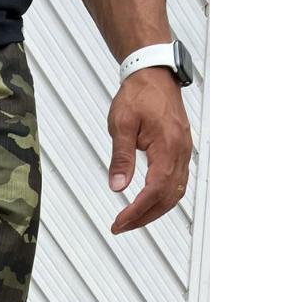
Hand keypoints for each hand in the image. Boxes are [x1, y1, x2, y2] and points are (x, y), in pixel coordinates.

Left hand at [107, 68, 192, 233]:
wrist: (154, 74)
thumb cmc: (138, 95)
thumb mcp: (121, 125)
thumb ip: (120, 158)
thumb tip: (117, 187)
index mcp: (168, 146)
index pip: (155, 190)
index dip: (138, 211)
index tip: (120, 222)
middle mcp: (181, 151)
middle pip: (168, 197)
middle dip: (144, 217)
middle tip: (121, 227)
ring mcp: (183, 152)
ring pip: (175, 193)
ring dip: (154, 211)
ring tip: (131, 220)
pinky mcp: (180, 151)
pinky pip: (176, 182)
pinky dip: (162, 198)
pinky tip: (146, 204)